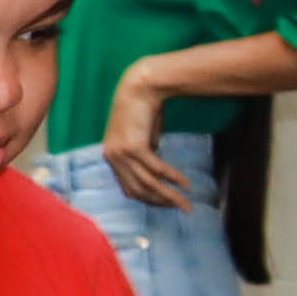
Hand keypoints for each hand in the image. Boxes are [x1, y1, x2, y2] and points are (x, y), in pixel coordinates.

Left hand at [100, 68, 198, 209]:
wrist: (140, 86)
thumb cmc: (143, 109)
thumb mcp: (142, 137)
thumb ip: (146, 155)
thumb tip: (157, 173)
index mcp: (111, 157)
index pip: (128, 188)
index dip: (148, 199)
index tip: (165, 204)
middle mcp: (112, 158)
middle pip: (138, 190)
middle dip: (160, 202)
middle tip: (180, 209)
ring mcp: (121, 154)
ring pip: (147, 184)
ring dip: (168, 196)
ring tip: (185, 204)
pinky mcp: (134, 147)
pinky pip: (156, 169)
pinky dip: (172, 178)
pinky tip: (185, 184)